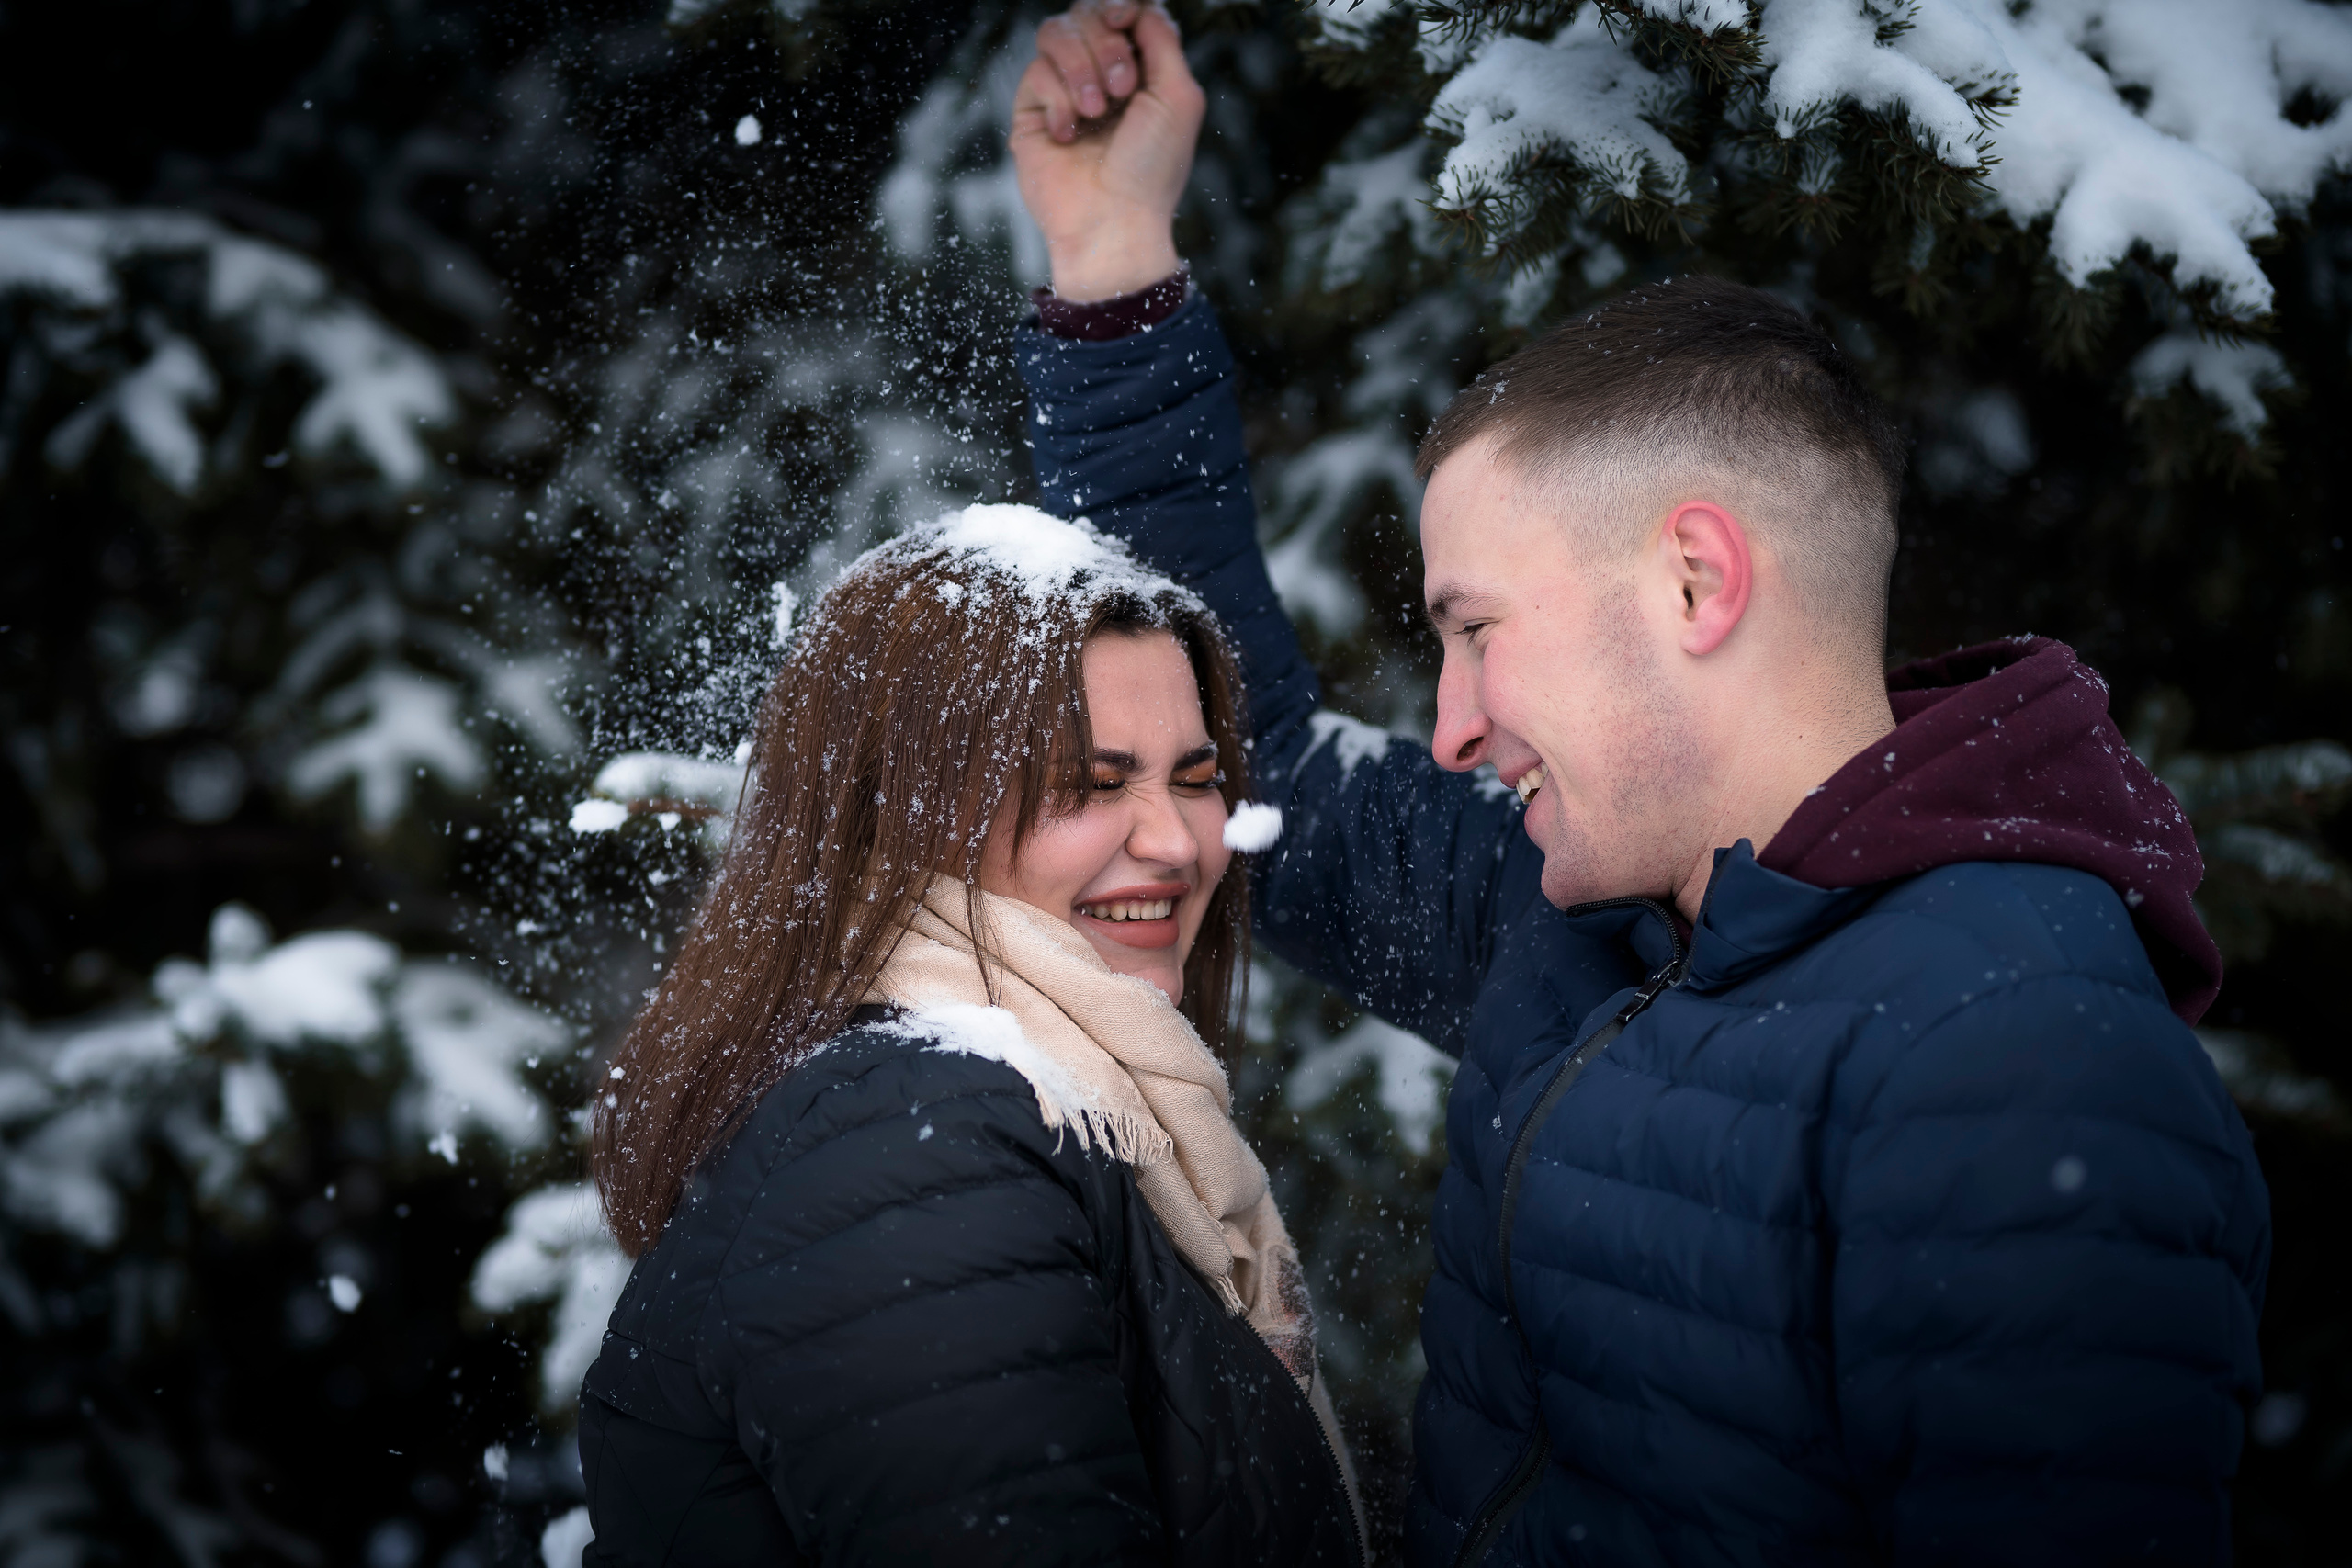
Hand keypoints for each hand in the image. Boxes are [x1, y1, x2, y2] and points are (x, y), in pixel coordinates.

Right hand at [1010, 1, 1202, 301]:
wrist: (1111, 222)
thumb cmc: (1151, 169)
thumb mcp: (1178, 96)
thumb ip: (1162, 38)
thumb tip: (1136, 5)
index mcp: (1140, 69)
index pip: (1121, 11)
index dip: (1119, 6)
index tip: (1123, 20)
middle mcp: (1101, 74)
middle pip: (1086, 13)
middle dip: (1105, 44)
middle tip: (1122, 89)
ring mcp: (1065, 91)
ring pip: (1056, 32)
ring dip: (1080, 67)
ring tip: (1096, 112)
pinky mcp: (1033, 111)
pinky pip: (1035, 72)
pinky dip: (1058, 101)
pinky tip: (1069, 135)